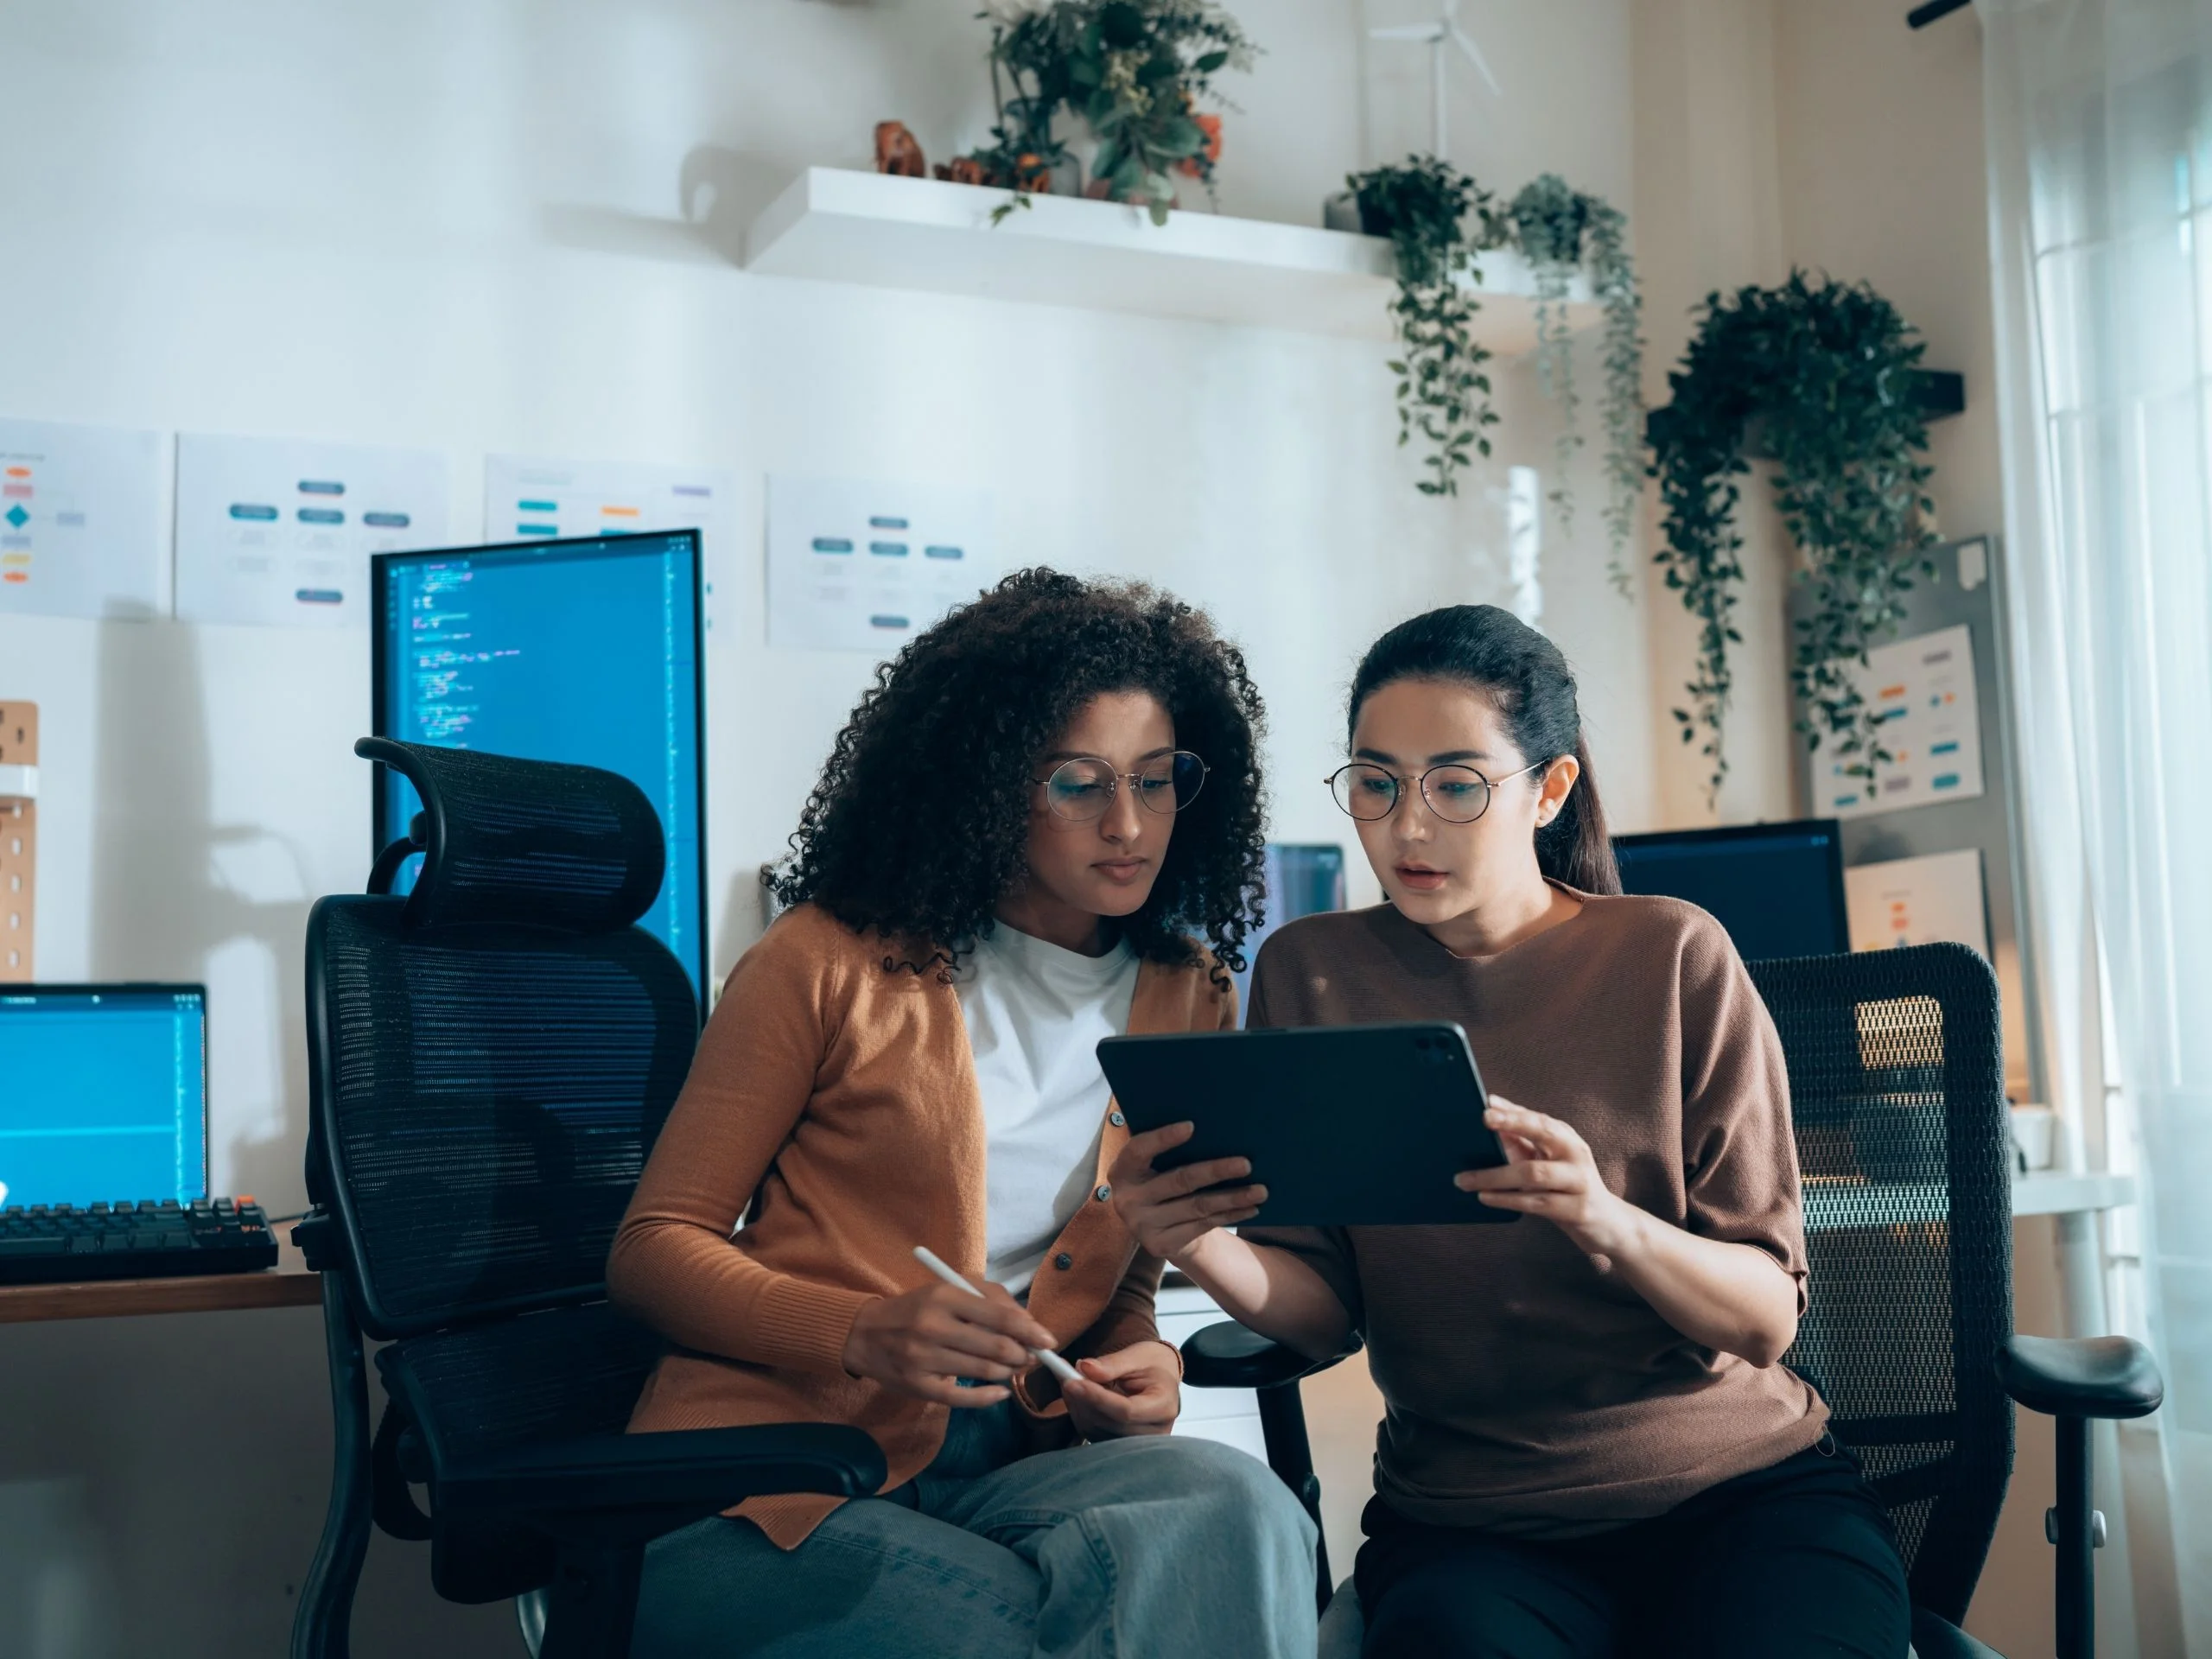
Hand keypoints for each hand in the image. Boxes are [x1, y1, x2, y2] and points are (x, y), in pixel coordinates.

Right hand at [841, 1279, 1060, 1407]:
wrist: (865, 1333)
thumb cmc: (917, 1308)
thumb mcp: (949, 1289)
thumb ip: (990, 1299)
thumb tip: (1029, 1323)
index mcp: (944, 1296)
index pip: (1000, 1317)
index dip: (1031, 1331)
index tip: (1049, 1340)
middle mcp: (933, 1327)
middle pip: (997, 1348)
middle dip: (1024, 1355)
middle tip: (1032, 1357)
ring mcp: (924, 1359)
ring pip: (984, 1372)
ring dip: (1008, 1373)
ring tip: (1013, 1369)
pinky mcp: (918, 1387)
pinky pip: (963, 1398)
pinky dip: (989, 1397)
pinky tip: (1000, 1392)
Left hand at [1061, 1341, 1180, 1438]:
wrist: (1160, 1380)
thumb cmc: (1151, 1365)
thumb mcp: (1137, 1356)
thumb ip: (1112, 1363)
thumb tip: (1084, 1368)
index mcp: (1164, 1407)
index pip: (1126, 1411)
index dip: (1096, 1398)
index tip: (1072, 1381)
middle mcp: (1154, 1432)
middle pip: (1109, 1423)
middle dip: (1082, 1399)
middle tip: (1064, 1374)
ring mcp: (1138, 1444)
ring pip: (1096, 1430)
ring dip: (1078, 1405)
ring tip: (1071, 1379)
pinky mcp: (1120, 1446)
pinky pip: (1092, 1433)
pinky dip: (1080, 1413)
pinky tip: (1077, 1395)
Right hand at [1108, 1122, 1267, 1261]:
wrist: (1157, 1228)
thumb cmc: (1161, 1181)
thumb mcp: (1154, 1165)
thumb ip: (1167, 1150)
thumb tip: (1212, 1127)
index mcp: (1122, 1170)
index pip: (1139, 1150)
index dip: (1163, 1138)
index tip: (1192, 1126)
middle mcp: (1127, 1200)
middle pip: (1179, 1180)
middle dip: (1215, 1171)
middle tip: (1246, 1163)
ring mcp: (1143, 1226)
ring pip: (1197, 1206)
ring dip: (1232, 1197)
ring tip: (1261, 1190)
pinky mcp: (1160, 1246)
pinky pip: (1203, 1226)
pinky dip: (1230, 1215)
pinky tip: (1250, 1207)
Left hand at [1454, 1097, 1644, 1267]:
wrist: (1608, 1224)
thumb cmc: (1567, 1187)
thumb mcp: (1547, 1161)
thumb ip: (1521, 1140)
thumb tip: (1490, 1112)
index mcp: (1566, 1138)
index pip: (1538, 1118)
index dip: (1513, 1110)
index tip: (1486, 1104)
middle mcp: (1576, 1154)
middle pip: (1543, 1133)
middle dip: (1513, 1123)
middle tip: (1483, 1120)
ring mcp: (1579, 1181)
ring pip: (1533, 1173)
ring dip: (1495, 1176)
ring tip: (1465, 1180)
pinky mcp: (1578, 1210)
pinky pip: (1537, 1203)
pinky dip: (1508, 1199)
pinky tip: (1485, 1197)